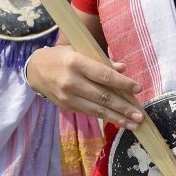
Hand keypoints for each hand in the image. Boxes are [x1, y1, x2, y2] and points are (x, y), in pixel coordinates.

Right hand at [26, 46, 144, 128]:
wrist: (35, 69)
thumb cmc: (64, 57)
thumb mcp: (81, 51)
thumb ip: (102, 61)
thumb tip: (123, 68)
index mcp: (76, 62)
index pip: (104, 75)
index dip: (122, 83)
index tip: (138, 89)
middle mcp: (71, 81)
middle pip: (102, 96)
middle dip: (123, 107)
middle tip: (140, 116)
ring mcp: (67, 96)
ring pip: (97, 110)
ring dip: (118, 118)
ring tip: (134, 124)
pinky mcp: (66, 106)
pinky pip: (89, 113)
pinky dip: (106, 118)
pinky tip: (119, 121)